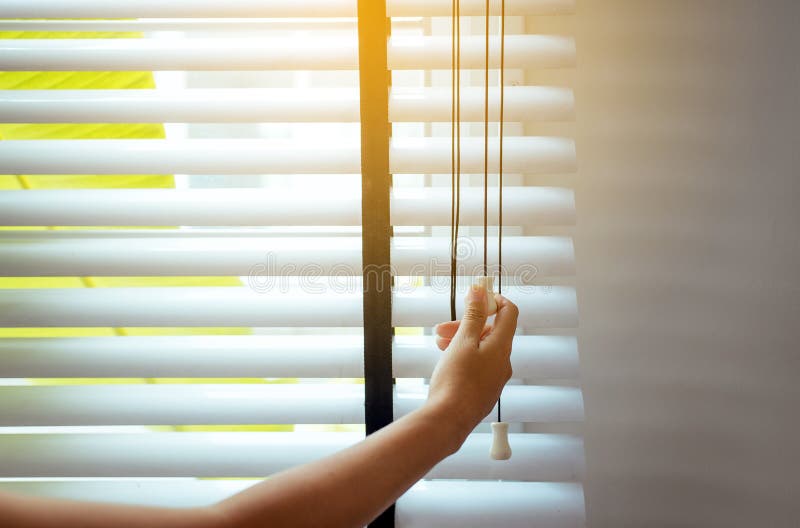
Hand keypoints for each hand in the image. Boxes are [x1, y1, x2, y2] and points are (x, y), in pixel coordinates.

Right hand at [425, 283, 518, 440]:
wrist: (448, 420)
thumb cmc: (455, 381)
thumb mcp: (462, 341)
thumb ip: (473, 315)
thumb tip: (481, 291)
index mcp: (501, 347)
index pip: (509, 313)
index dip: (494, 300)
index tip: (475, 297)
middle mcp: (503, 362)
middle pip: (490, 332)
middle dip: (466, 324)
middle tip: (442, 328)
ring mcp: (494, 378)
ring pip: (481, 349)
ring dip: (461, 340)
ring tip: (439, 344)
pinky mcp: (484, 390)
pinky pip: (477, 365)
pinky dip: (463, 357)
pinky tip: (446, 360)